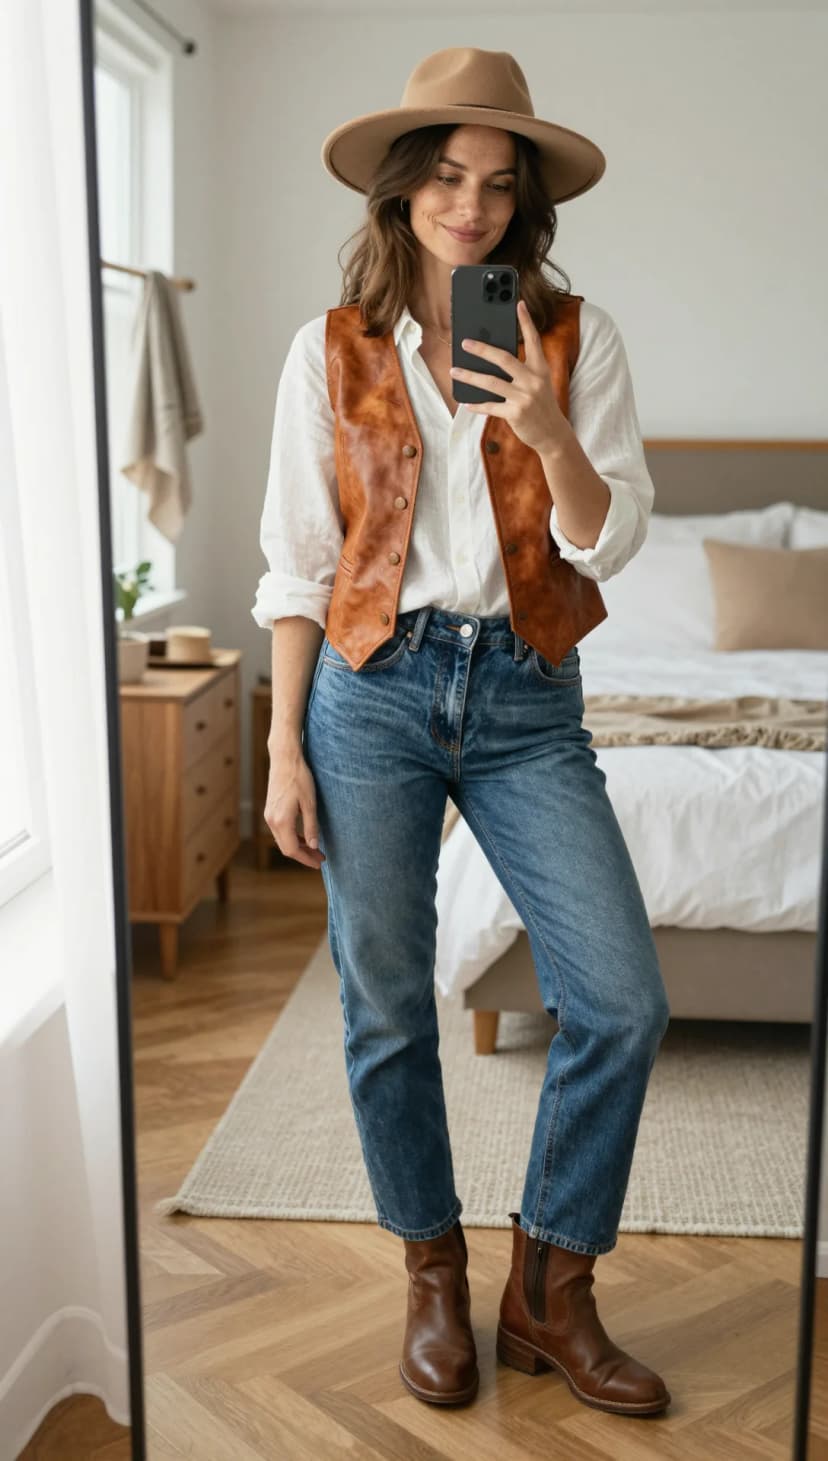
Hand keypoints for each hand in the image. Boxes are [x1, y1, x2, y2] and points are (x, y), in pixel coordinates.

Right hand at [264, 746, 325, 869]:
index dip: (306, 859)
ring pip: (283, 840)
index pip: (292, 850)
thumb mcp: (310, 803)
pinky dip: (292, 837)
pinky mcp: (270, 810)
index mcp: (281, 821)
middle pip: (286, 848)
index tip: (319, 863)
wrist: (285, 759)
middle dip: (303, 855)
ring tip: (315, 849)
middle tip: (320, 858)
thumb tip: (313, 846)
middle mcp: (271, 821)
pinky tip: (304, 837)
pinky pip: (280, 831)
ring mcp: (269, 816)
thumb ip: (311, 826)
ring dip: (298, 847)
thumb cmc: (299, 778)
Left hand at [449, 298, 568, 455]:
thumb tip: (492, 360)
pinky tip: (466, 402)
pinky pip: (490, 407)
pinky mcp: (515, 414)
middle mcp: (533, 380)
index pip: (533, 340)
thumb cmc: (541, 406)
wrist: (553, 434)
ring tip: (455, 371)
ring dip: (470, 376)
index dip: (526, 321)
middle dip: (482, 349)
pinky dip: (477, 405)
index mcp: (540, 369)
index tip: (518, 304)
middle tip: (465, 343)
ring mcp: (524, 397)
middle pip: (504, 359)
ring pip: (491, 383)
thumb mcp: (538, 384)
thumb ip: (522, 371)